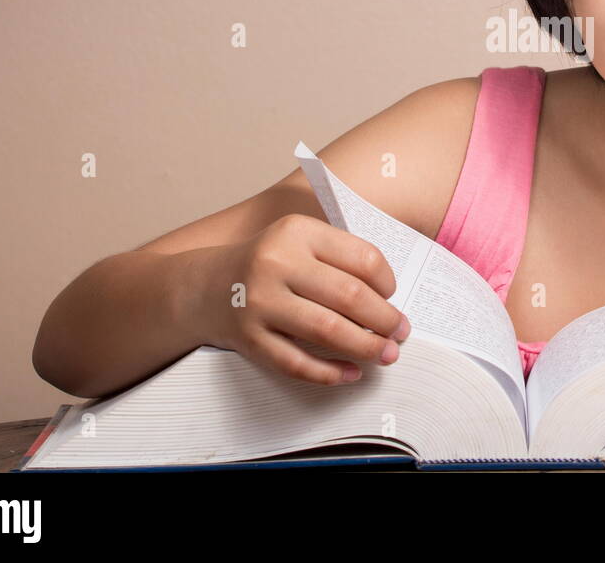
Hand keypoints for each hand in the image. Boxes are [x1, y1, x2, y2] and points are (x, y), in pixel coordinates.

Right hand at [197, 214, 410, 384]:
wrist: (203, 287)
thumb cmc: (268, 264)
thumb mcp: (299, 241)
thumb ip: (340, 258)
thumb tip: (390, 297)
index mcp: (297, 232)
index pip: (362, 258)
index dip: (387, 282)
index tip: (392, 296)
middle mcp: (276, 263)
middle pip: (350, 296)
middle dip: (385, 320)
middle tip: (401, 332)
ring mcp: (260, 303)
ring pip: (327, 331)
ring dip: (366, 347)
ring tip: (386, 354)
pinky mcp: (248, 338)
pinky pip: (297, 363)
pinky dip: (330, 373)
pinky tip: (352, 373)